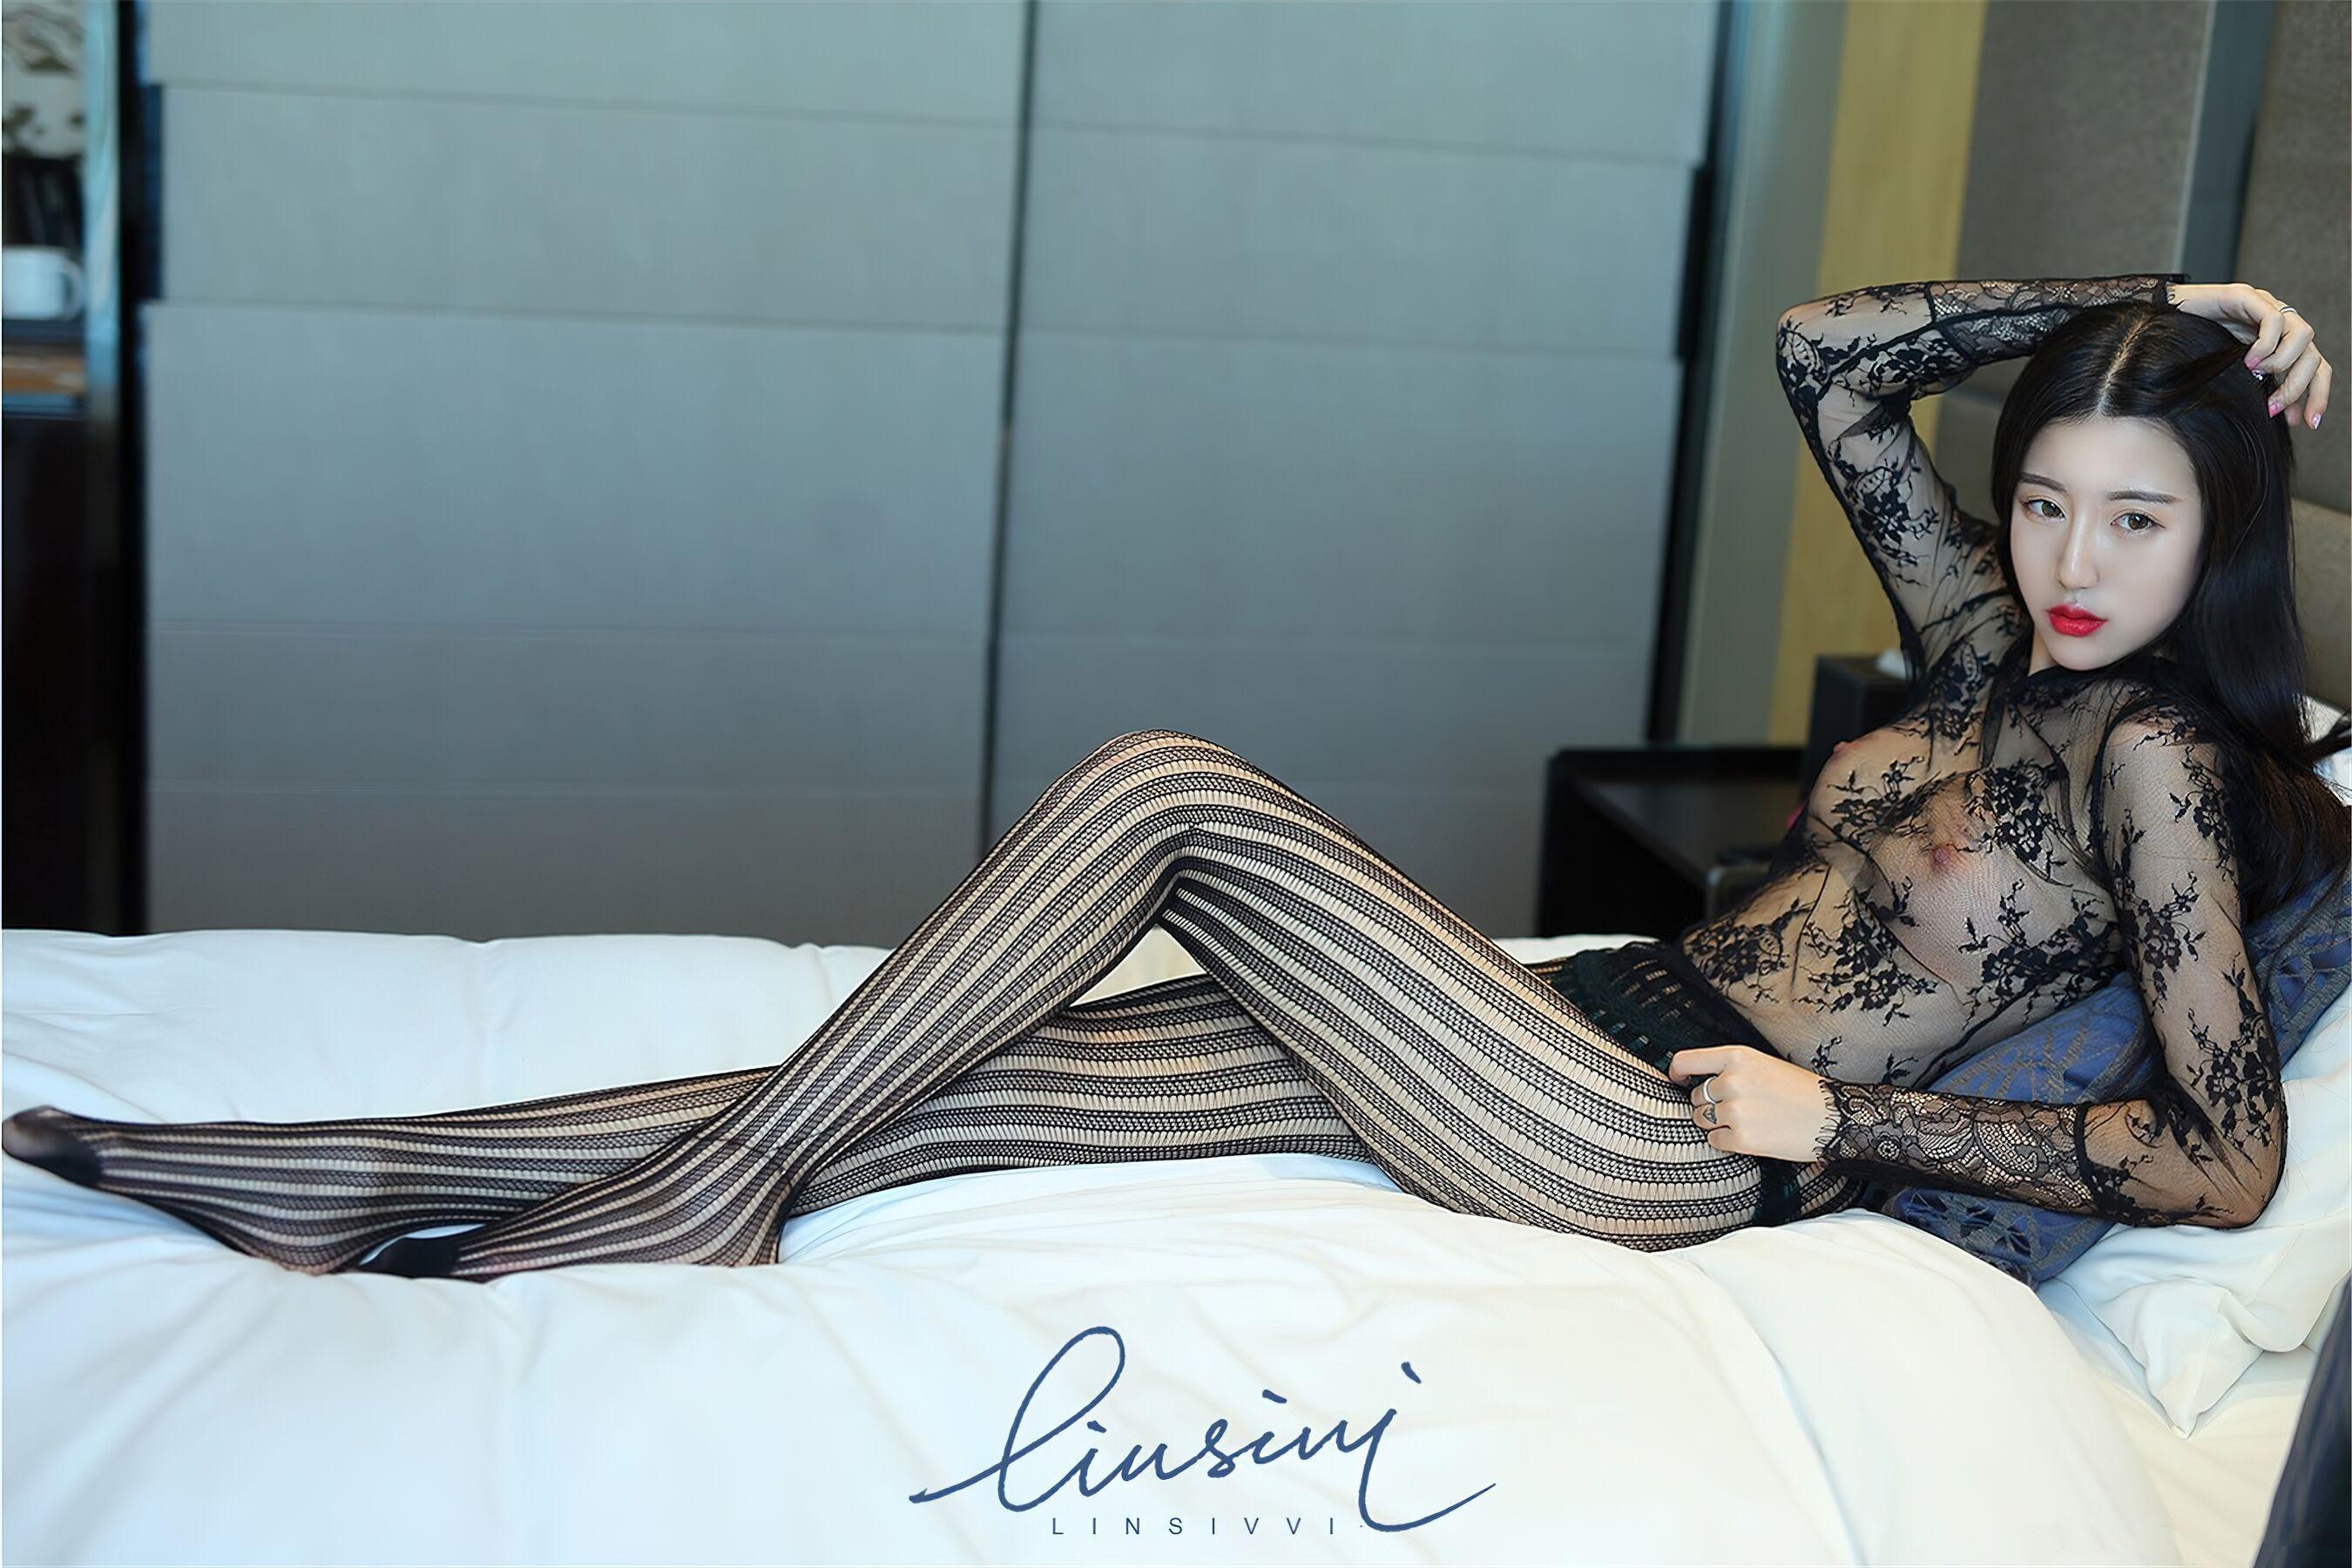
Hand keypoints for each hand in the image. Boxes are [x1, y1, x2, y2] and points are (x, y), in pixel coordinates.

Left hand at [1666, 1045, 1837, 1163]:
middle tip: (1742, 1108)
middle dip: (1710, 1104)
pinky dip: (1728, 1141)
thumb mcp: (1764, 1065)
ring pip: (1701, 1119)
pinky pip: (1715, 1141)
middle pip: (1696, 1096)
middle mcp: (1732, 1081)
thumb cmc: (1801, 1091)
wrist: (1835, 1117)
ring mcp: (1735, 1111)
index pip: (1686, 1060)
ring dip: (1717, 1123)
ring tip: (1750, 1121)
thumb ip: (1731, 1069)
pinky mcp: (1742, 1138)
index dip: (1676, 1072)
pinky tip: (1753, 1135)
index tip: (1677, 1080)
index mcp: (1737, 1057)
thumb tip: (1697, 1081)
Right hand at [2168, 281, 2330, 429]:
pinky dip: (2266, 345)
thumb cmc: (2181, 353)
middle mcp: (2276, 325)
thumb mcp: (2228, 377)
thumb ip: (2255, 389)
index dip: (2316, 395)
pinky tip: (2247, 360)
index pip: (2312, 367)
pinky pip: (2274, 321)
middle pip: (2313, 355)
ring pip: (2303, 336)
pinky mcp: (2246, 296)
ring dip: (2283, 364)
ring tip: (2255, 376)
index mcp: (2276, 344)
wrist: (2150, 326)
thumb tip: (2282, 415)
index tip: (2307, 422)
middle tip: (2276, 409)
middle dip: (2302, 388)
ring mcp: (2263, 307)